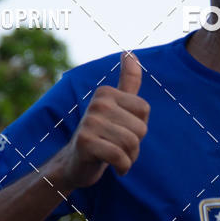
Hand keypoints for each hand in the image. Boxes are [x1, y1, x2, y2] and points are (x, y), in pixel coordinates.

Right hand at [58, 51, 149, 189]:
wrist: (75, 164)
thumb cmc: (101, 135)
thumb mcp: (116, 106)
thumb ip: (128, 82)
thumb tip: (130, 53)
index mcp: (106, 92)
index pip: (144, 109)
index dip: (139, 125)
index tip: (123, 130)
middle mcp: (97, 103)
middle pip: (140, 128)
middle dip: (135, 145)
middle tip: (120, 148)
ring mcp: (89, 122)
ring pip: (131, 143)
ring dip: (130, 157)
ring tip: (118, 158)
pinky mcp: (85, 142)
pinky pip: (119, 156)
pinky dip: (123, 167)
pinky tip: (116, 168)